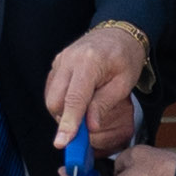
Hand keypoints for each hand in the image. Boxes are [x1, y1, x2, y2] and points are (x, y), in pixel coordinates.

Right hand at [42, 23, 149, 145]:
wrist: (119, 32)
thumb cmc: (125, 57)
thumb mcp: (123, 83)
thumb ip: (104, 104)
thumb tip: (89, 127)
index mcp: (88, 63)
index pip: (73, 99)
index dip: (68, 123)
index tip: (62, 142)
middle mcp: (68, 60)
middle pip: (55, 101)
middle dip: (65, 119)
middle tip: (83, 128)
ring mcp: (60, 61)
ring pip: (50, 97)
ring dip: (63, 112)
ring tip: (85, 111)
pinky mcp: (56, 64)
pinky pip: (52, 89)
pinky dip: (62, 102)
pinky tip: (78, 101)